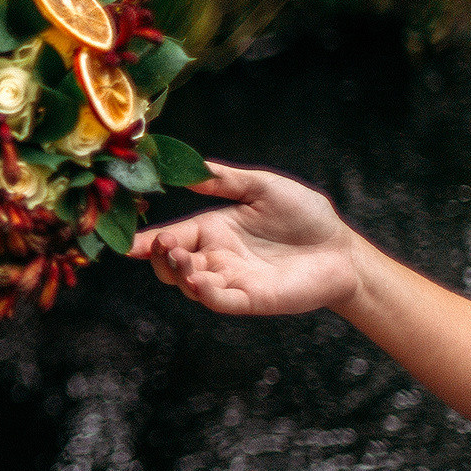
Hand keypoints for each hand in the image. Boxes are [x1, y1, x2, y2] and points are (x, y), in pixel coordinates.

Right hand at [128, 162, 365, 315]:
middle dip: (160, 257)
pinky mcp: (250, 300)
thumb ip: (225, 180)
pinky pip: (219, 301)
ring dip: (177, 273)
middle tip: (164, 246)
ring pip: (189, 284)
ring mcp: (231, 280)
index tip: (127, 244)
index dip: (146, 242)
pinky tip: (197, 280)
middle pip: (171, 264)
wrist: (342, 248)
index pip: (171, 237)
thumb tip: (190, 170)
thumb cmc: (306, 215)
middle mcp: (216, 257)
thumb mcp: (263, 186)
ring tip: (179, 257)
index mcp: (213, 229)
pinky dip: (203, 293)